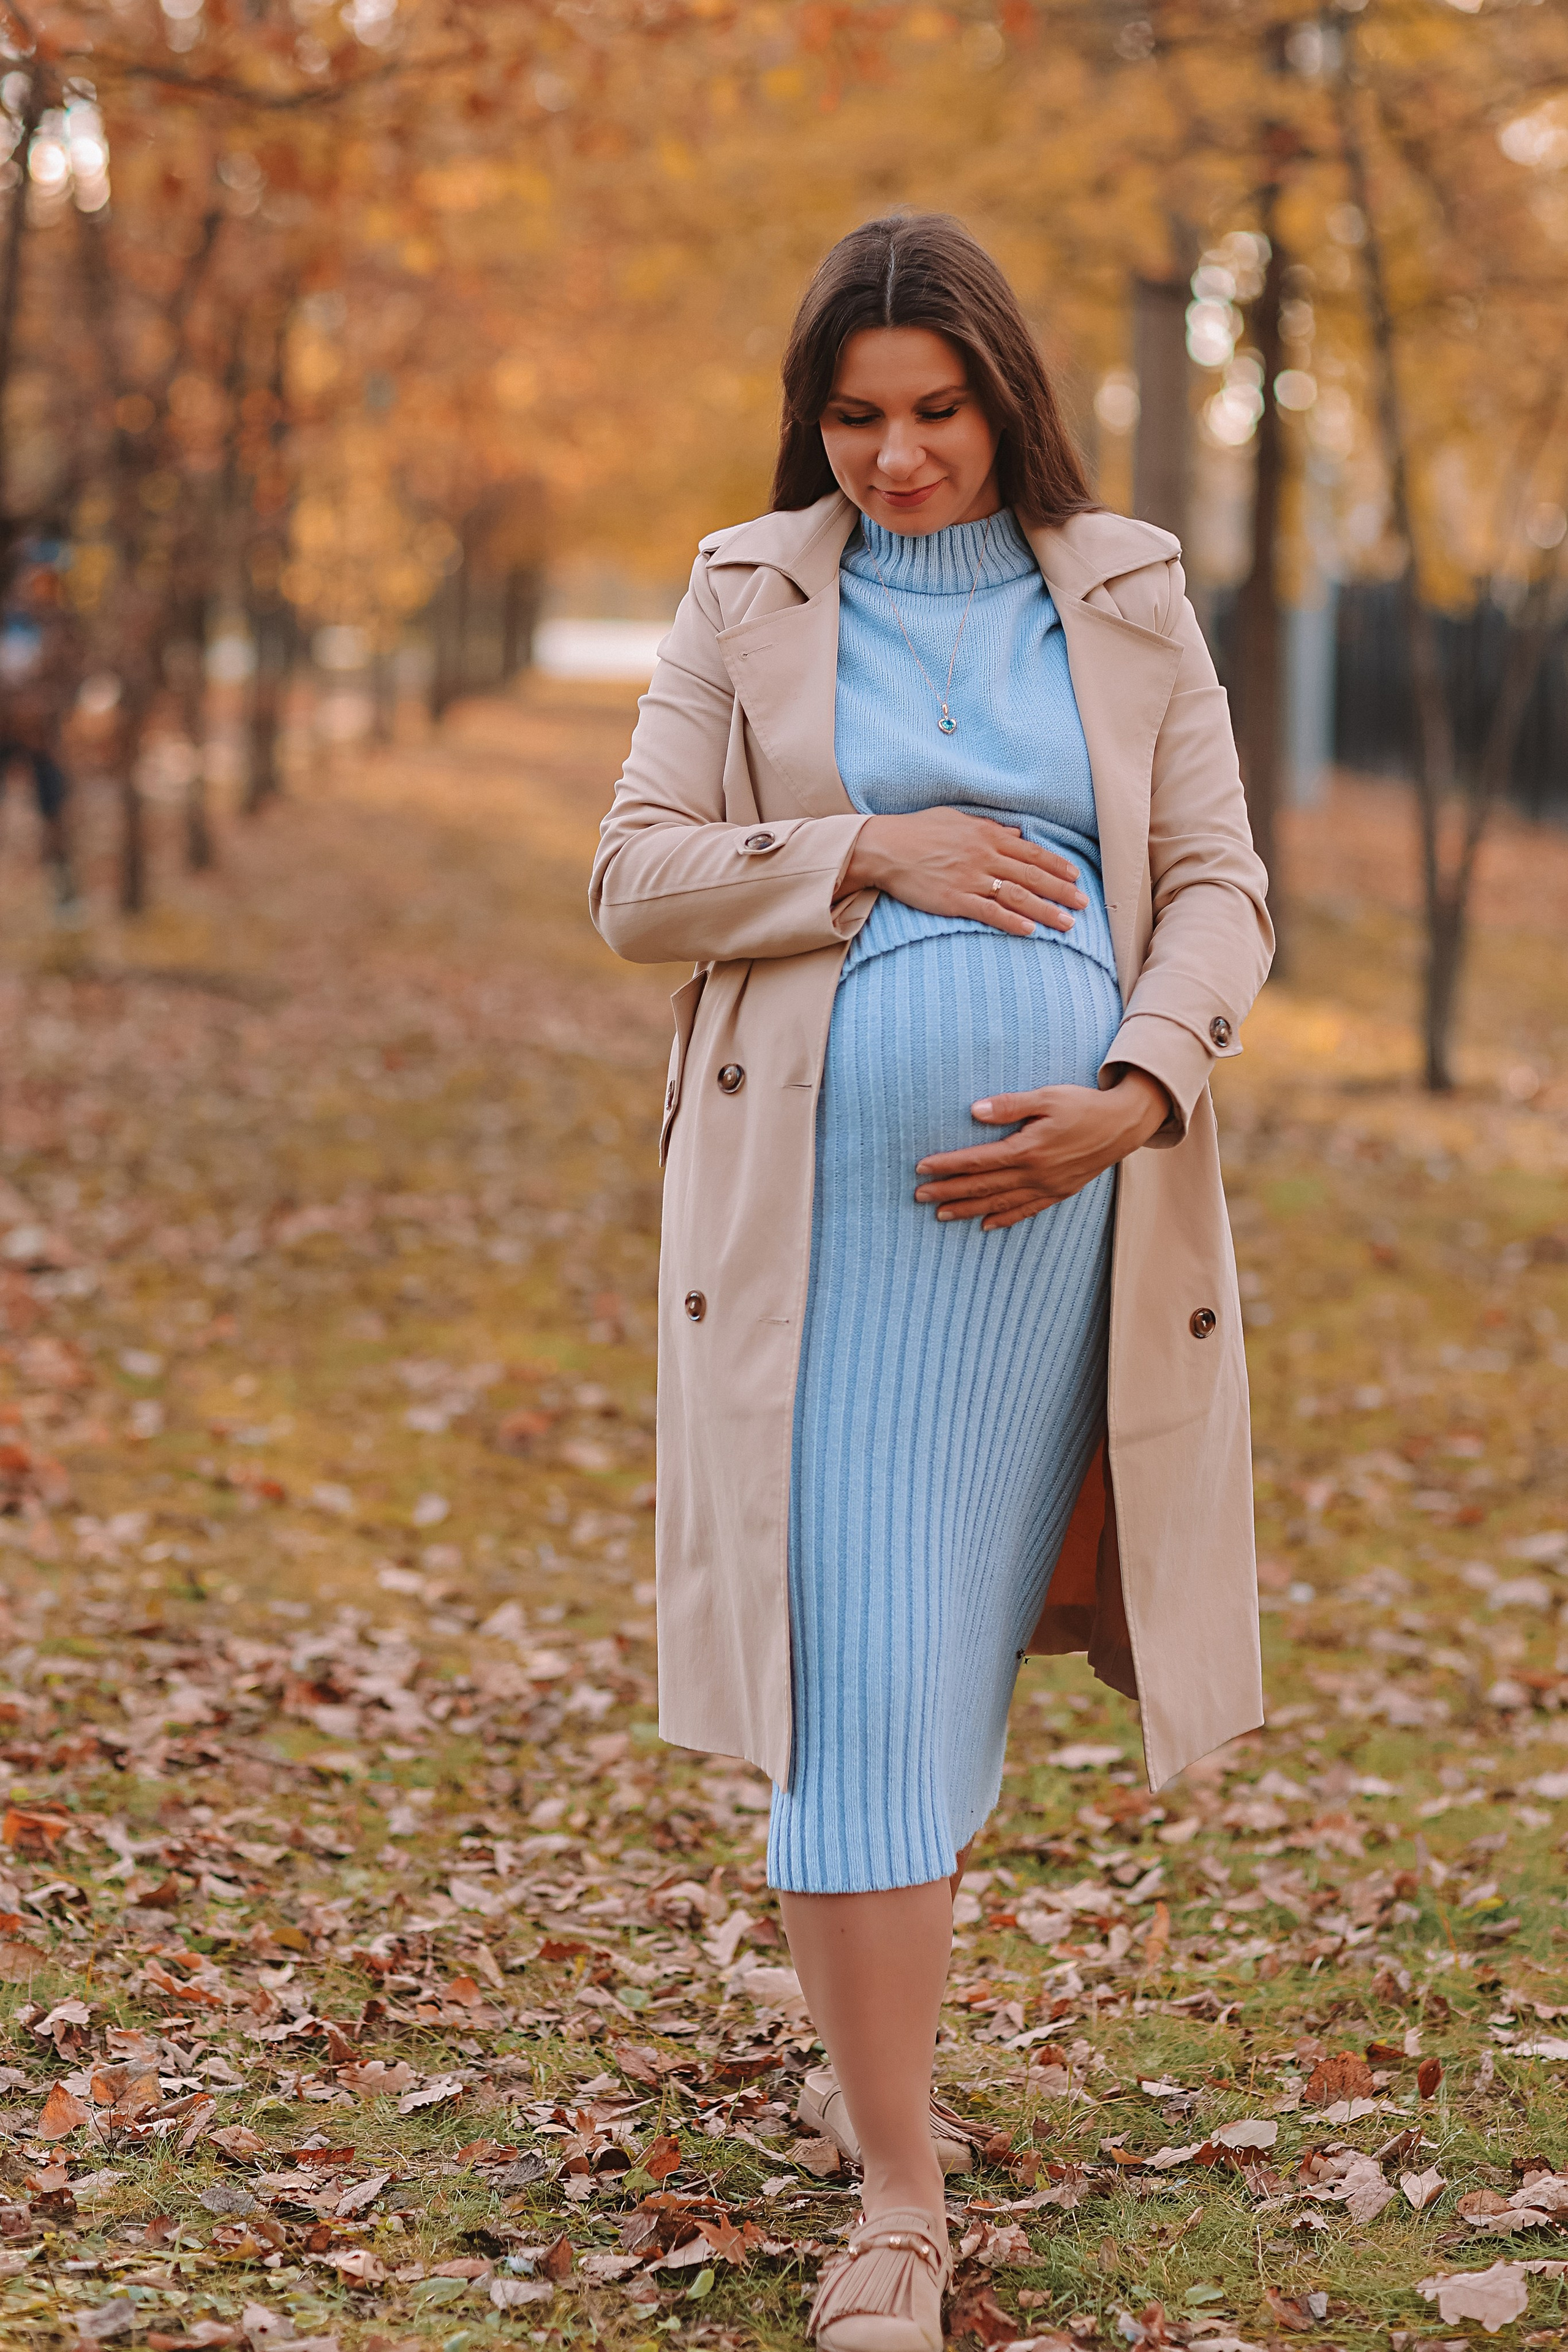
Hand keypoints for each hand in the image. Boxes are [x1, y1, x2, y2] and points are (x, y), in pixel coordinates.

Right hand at [842, 807, 1087, 936]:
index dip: (1056, 865)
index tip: (1076, 877)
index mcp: (986, 835)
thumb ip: (989, 827)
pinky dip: (1011, 921)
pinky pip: (989, 912)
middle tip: (1083, 905)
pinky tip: (1029, 931)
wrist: (885, 847)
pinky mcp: (954, 899)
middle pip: (1032, 875)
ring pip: (1017, 895)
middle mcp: (984, 856)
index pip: (1030, 851)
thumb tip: (1015, 832)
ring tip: (1067, 924)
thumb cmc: (917, 830)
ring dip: (1045, 910)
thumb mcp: (957, 819)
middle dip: (1061, 891)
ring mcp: (970, 879)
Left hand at [913, 1071, 1170, 1230]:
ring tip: (941, 1215)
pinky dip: (1004, 1219)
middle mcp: (1035, 1173)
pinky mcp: (1059, 1192)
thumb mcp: (1047, 1097)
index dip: (947, 1166)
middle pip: (982, 1187)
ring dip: (968, 1210)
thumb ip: (1010, 1105)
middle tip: (919, 1196)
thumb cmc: (1084, 1105)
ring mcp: (1047, 1187)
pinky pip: (1026, 1211)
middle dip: (948, 1192)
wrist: (1124, 1124)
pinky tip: (986, 1226)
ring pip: (999, 1203)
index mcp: (1028, 1149)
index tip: (922, 1169)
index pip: (977, 1161)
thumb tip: (975, 1111)